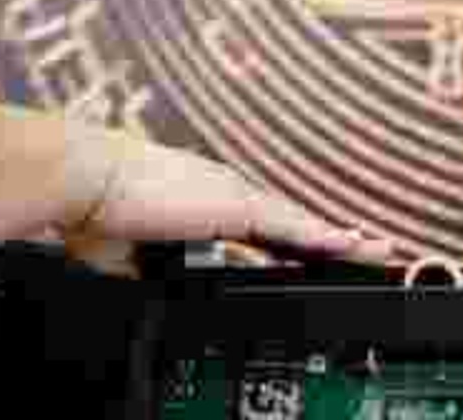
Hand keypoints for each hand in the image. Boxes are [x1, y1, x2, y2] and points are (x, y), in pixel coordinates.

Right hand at [60, 125, 389, 270]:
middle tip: (371, 245)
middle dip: (333, 237)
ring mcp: (236, 195)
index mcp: (204, 203)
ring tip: (378, 249)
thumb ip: (158, 266)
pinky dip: (322, 237)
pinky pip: (290, 226)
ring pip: (302, 223)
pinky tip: (350, 245)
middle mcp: (228, 193)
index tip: (321, 249)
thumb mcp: (132, 253)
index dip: (296, 240)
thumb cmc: (95, 210)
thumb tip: (157, 281)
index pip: (262, 228)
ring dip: (341, 239)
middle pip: (294, 223)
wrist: (84, 181)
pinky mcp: (237, 203)